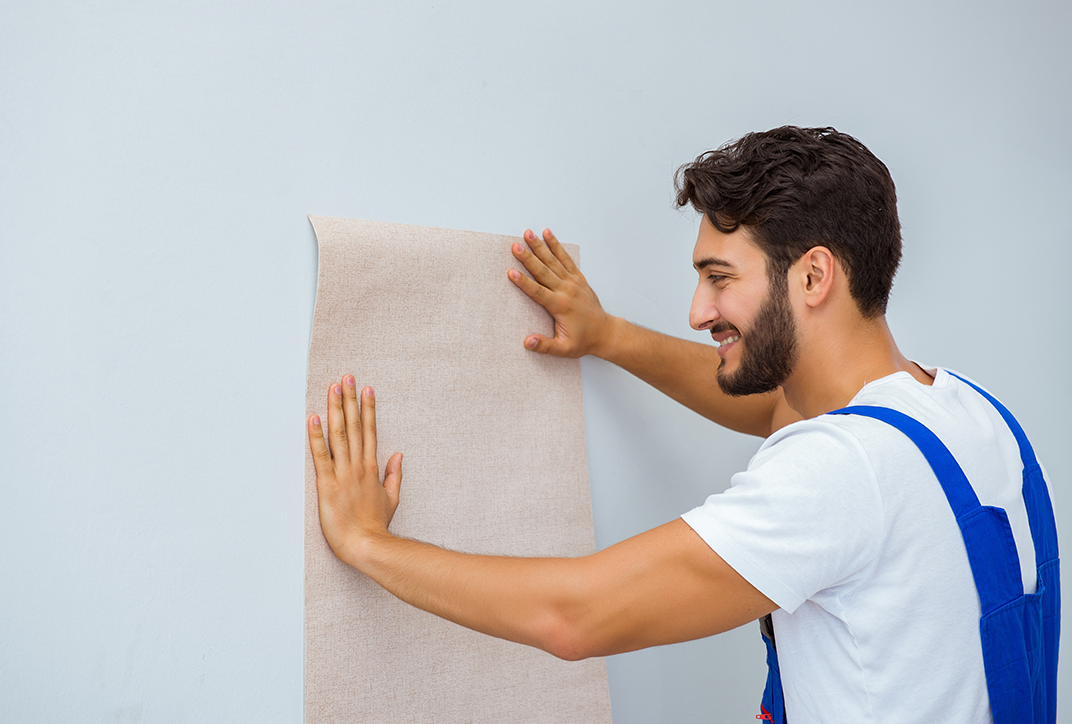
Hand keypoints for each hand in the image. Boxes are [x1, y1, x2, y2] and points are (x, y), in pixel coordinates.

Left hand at [308, 376, 402, 567]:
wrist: (367, 545)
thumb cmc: (376, 526)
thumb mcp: (391, 498)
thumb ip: (394, 475)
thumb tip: (398, 454)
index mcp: (371, 468)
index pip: (369, 431)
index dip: (368, 409)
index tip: (367, 389)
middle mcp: (358, 466)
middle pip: (354, 426)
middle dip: (350, 400)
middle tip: (348, 377)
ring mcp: (343, 474)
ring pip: (339, 435)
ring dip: (336, 410)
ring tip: (334, 388)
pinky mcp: (327, 485)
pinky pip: (321, 456)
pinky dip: (316, 436)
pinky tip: (313, 418)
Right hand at [508, 228, 614, 357]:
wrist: (605, 333)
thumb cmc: (584, 340)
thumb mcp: (564, 348)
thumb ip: (545, 346)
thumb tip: (527, 342)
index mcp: (560, 306)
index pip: (538, 291)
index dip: (523, 282)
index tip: (511, 272)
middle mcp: (566, 290)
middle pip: (543, 271)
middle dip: (528, 258)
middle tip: (515, 246)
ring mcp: (573, 282)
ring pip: (553, 261)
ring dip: (540, 246)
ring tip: (528, 234)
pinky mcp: (578, 278)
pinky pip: (566, 259)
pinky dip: (557, 246)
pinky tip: (548, 235)